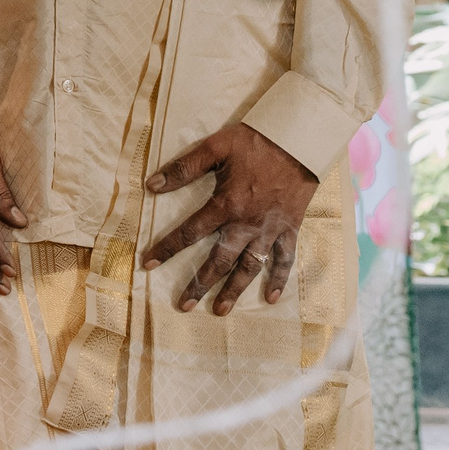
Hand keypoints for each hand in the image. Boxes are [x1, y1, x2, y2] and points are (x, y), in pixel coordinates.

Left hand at [141, 121, 315, 312]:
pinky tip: (270, 299)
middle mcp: (246, 224)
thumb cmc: (256, 141)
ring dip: (234, 290)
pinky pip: (285, 259)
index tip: (148, 265)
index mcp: (225, 205)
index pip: (189, 232)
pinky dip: (279, 280)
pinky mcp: (290, 229)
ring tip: (220, 310)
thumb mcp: (215, 147)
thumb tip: (151, 185)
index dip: (167, 249)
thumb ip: (184, 168)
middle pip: (219, 260)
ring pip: (250, 267)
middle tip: (184, 305)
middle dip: (200, 284)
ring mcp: (270, 229)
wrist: (300, 139)